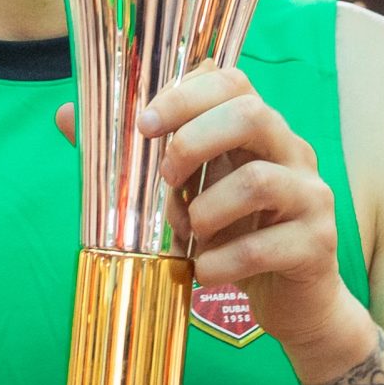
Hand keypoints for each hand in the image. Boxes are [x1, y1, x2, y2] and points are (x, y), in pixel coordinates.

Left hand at [61, 68, 358, 375]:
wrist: (294, 302)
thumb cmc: (236, 238)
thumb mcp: (187, 194)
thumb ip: (138, 158)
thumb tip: (67, 114)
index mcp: (260, 132)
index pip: (233, 82)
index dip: (185, 94)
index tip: (145, 124)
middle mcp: (292, 153)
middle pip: (253, 114)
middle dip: (194, 141)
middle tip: (165, 178)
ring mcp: (311, 197)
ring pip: (259, 181)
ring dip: (205, 210)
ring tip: (189, 234)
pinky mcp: (316, 245)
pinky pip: (264, 247)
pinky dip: (221, 262)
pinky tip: (203, 272)